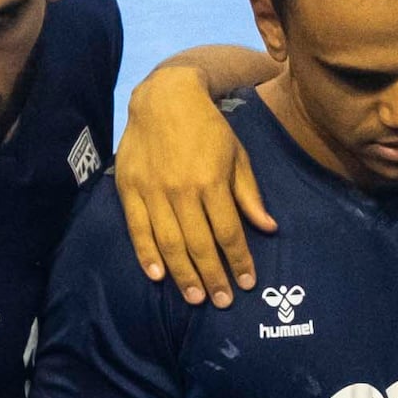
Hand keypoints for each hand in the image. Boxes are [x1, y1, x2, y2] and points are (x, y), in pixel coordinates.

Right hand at [119, 66, 272, 306]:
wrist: (164, 97)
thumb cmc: (207, 127)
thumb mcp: (237, 154)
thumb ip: (249, 194)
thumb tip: (268, 228)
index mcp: (211, 180)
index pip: (228, 232)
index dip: (239, 261)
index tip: (248, 282)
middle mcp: (181, 189)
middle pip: (199, 244)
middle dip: (213, 277)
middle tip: (223, 301)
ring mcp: (152, 190)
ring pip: (169, 243)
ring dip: (183, 275)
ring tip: (196, 298)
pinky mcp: (129, 188)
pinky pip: (138, 229)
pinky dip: (147, 254)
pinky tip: (158, 275)